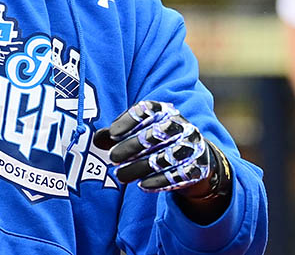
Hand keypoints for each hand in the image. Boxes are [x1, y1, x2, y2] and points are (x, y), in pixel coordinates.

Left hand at [93, 100, 232, 202]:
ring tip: (121, 176)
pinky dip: (158, 181)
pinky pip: (178, 175)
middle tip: (112, 158)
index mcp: (165, 111)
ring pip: (164, 157)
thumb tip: (97, 139)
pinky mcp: (197, 167)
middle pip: (155, 134)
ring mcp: (191, 146)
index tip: (113, 134)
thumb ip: (117, 134)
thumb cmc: (158, 141)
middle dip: (131, 147)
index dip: (129, 120)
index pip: (147, 110)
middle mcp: (180, 126)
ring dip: (140, 167)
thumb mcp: (139, 132)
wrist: (194, 158)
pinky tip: (142, 185)